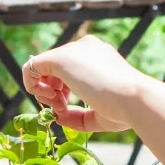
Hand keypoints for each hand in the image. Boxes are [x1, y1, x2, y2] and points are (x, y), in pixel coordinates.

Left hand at [23, 35, 145, 131]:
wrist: (134, 99)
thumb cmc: (125, 109)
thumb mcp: (99, 113)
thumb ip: (78, 115)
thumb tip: (58, 117)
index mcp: (98, 55)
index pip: (68, 68)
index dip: (62, 90)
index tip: (66, 108)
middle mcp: (84, 47)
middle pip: (53, 68)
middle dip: (52, 92)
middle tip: (61, 109)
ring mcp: (72, 50)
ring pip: (41, 68)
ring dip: (43, 92)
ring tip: (59, 107)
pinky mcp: (59, 57)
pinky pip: (31, 67)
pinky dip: (32, 86)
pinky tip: (50, 99)